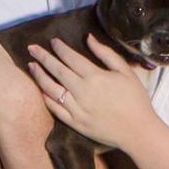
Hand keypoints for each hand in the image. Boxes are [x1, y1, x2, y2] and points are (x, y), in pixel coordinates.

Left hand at [28, 34, 159, 150]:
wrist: (137, 131)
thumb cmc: (135, 100)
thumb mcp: (125, 71)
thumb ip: (106, 54)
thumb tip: (89, 38)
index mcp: (94, 76)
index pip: (71, 58)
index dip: (60, 48)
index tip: (52, 41)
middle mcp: (82, 91)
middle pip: (57, 70)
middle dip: (43, 57)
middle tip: (32, 48)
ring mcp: (76, 108)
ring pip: (52, 89)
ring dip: (39, 76)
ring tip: (31, 66)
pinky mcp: (75, 123)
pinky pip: (56, 109)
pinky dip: (46, 99)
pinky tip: (41, 90)